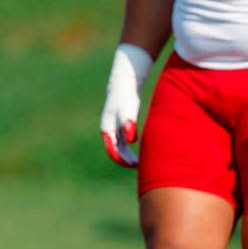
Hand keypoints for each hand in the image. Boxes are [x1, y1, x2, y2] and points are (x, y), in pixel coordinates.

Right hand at [100, 44, 152, 167]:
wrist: (124, 82)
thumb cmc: (126, 96)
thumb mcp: (128, 109)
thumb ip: (128, 123)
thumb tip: (130, 140)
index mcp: (107, 128)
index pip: (112, 149)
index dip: (121, 159)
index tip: (134, 165)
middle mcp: (109, 129)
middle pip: (115, 150)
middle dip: (125, 159)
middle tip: (139, 166)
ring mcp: (114, 126)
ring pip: (119, 146)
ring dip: (127, 155)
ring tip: (140, 162)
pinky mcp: (121, 123)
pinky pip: (123, 140)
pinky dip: (129, 148)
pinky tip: (140, 148)